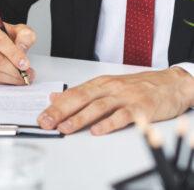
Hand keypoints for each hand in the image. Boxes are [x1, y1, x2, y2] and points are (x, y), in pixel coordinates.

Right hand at [0, 20, 35, 84]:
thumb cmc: (3, 36)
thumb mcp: (17, 30)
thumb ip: (25, 35)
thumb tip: (22, 48)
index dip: (13, 54)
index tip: (25, 64)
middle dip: (14, 70)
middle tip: (28, 74)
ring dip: (11, 78)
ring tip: (23, 78)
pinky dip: (4, 81)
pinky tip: (12, 78)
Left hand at [37, 67, 193, 135]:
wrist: (172, 83)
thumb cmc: (138, 86)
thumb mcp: (108, 85)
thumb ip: (82, 92)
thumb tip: (56, 97)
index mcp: (99, 83)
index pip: (73, 93)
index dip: (55, 106)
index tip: (41, 117)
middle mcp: (110, 88)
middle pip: (81, 98)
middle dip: (60, 111)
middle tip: (46, 123)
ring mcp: (126, 97)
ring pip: (98, 107)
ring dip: (80, 118)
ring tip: (65, 128)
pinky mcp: (142, 107)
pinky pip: (124, 115)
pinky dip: (110, 123)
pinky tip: (98, 131)